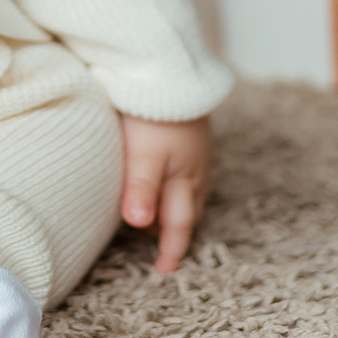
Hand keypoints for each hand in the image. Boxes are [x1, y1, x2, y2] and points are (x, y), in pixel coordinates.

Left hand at [119, 114, 210, 274]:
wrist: (171, 67)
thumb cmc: (153, 112)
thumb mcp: (144, 153)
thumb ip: (140, 188)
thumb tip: (140, 226)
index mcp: (183, 178)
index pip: (179, 223)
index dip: (172, 248)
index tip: (164, 271)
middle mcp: (195, 167)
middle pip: (189, 209)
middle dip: (178, 232)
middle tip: (166, 253)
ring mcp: (197, 148)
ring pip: (191, 190)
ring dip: (180, 208)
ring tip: (165, 222)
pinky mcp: (193, 131)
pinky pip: (191, 170)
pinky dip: (181, 185)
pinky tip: (172, 179)